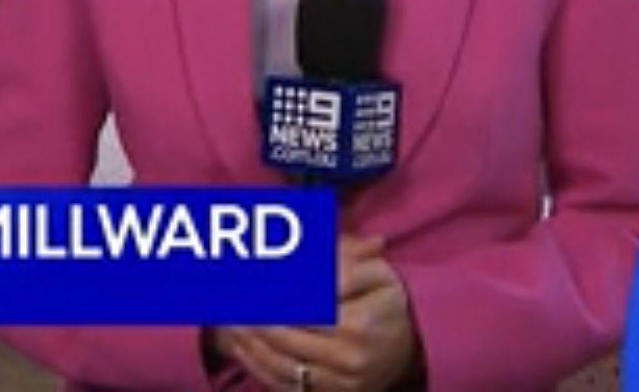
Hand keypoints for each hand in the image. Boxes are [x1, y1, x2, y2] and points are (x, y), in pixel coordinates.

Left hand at [213, 234, 419, 390]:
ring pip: (278, 363)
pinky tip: (240, 345)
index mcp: (360, 323)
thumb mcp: (377, 272)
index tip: (244, 278)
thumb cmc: (388, 302)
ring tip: (226, 318)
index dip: (270, 292)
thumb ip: (343, 261)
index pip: (301, 306)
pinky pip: (283, 384)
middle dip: (251, 315)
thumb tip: (308, 258)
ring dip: (247, 341)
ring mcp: (338, 383)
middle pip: (283, 335)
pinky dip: (256, 365)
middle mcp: (348, 358)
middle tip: (226, 296)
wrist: (413, 347)